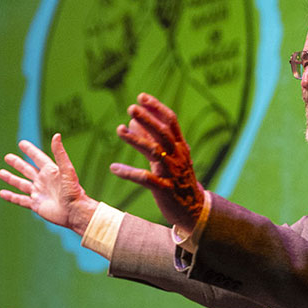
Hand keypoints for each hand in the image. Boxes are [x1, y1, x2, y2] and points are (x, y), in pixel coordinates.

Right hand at [0, 134, 97, 235]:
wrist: (75, 212)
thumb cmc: (73, 191)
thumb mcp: (67, 170)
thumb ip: (60, 153)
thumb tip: (56, 135)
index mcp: (51, 171)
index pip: (38, 158)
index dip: (30, 150)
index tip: (22, 143)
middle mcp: (44, 181)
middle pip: (28, 170)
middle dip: (18, 164)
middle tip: (7, 157)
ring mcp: (39, 193)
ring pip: (22, 184)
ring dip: (12, 178)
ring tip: (1, 173)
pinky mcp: (36, 205)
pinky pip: (21, 200)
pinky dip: (11, 197)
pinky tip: (2, 193)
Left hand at [111, 93, 204, 232]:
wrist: (193, 210)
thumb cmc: (178, 180)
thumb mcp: (168, 157)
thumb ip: (152, 139)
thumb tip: (133, 120)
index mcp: (180, 147)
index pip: (171, 122)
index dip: (157, 108)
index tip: (142, 97)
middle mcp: (178, 157)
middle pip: (163, 133)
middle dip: (148, 119)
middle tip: (131, 108)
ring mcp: (172, 173)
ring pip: (154, 152)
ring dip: (136, 140)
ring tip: (119, 130)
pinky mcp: (164, 189)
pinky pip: (145, 179)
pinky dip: (129, 173)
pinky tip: (114, 168)